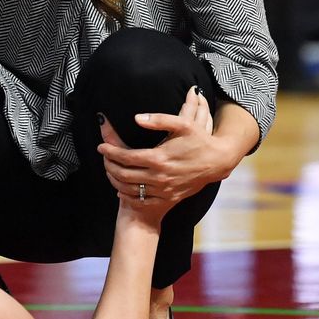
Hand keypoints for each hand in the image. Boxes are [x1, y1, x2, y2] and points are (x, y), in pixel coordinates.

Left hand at [98, 87, 233, 207]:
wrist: (218, 162)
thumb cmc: (199, 140)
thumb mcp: (183, 124)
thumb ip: (159, 119)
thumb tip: (136, 117)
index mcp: (159, 158)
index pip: (126, 157)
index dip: (110, 152)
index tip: (100, 147)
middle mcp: (160, 176)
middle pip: (124, 174)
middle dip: (109, 166)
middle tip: (103, 158)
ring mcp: (165, 189)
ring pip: (131, 189)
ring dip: (115, 181)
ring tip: (109, 170)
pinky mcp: (170, 197)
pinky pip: (143, 200)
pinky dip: (128, 195)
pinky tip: (121, 189)